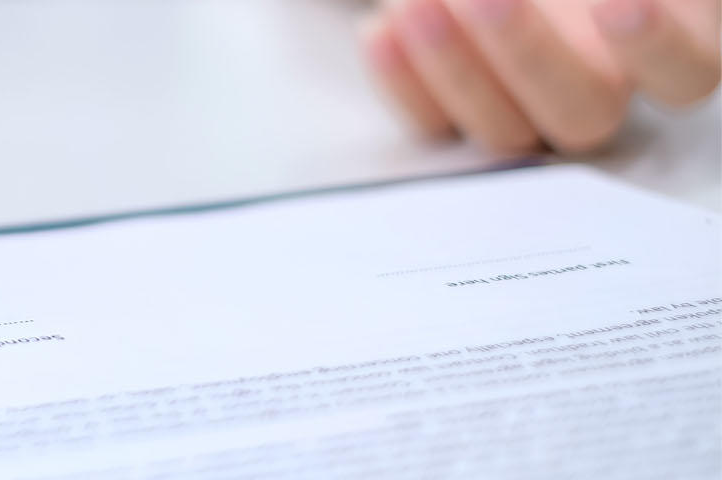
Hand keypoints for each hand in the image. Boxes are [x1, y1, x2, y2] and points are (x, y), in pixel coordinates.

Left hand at [361, 0, 718, 154]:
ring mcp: (525, 107)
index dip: (659, 48)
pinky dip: (402, 80)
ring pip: (505, 131)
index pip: (688, 71)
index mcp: (659, 30)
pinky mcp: (452, 114)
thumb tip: (573, 1)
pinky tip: (379, 31)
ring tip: (416, 2)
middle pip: (585, 111)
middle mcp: (600, 80)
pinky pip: (430, 124)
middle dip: (528, 51)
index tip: (617, 4)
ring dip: (456, 67)